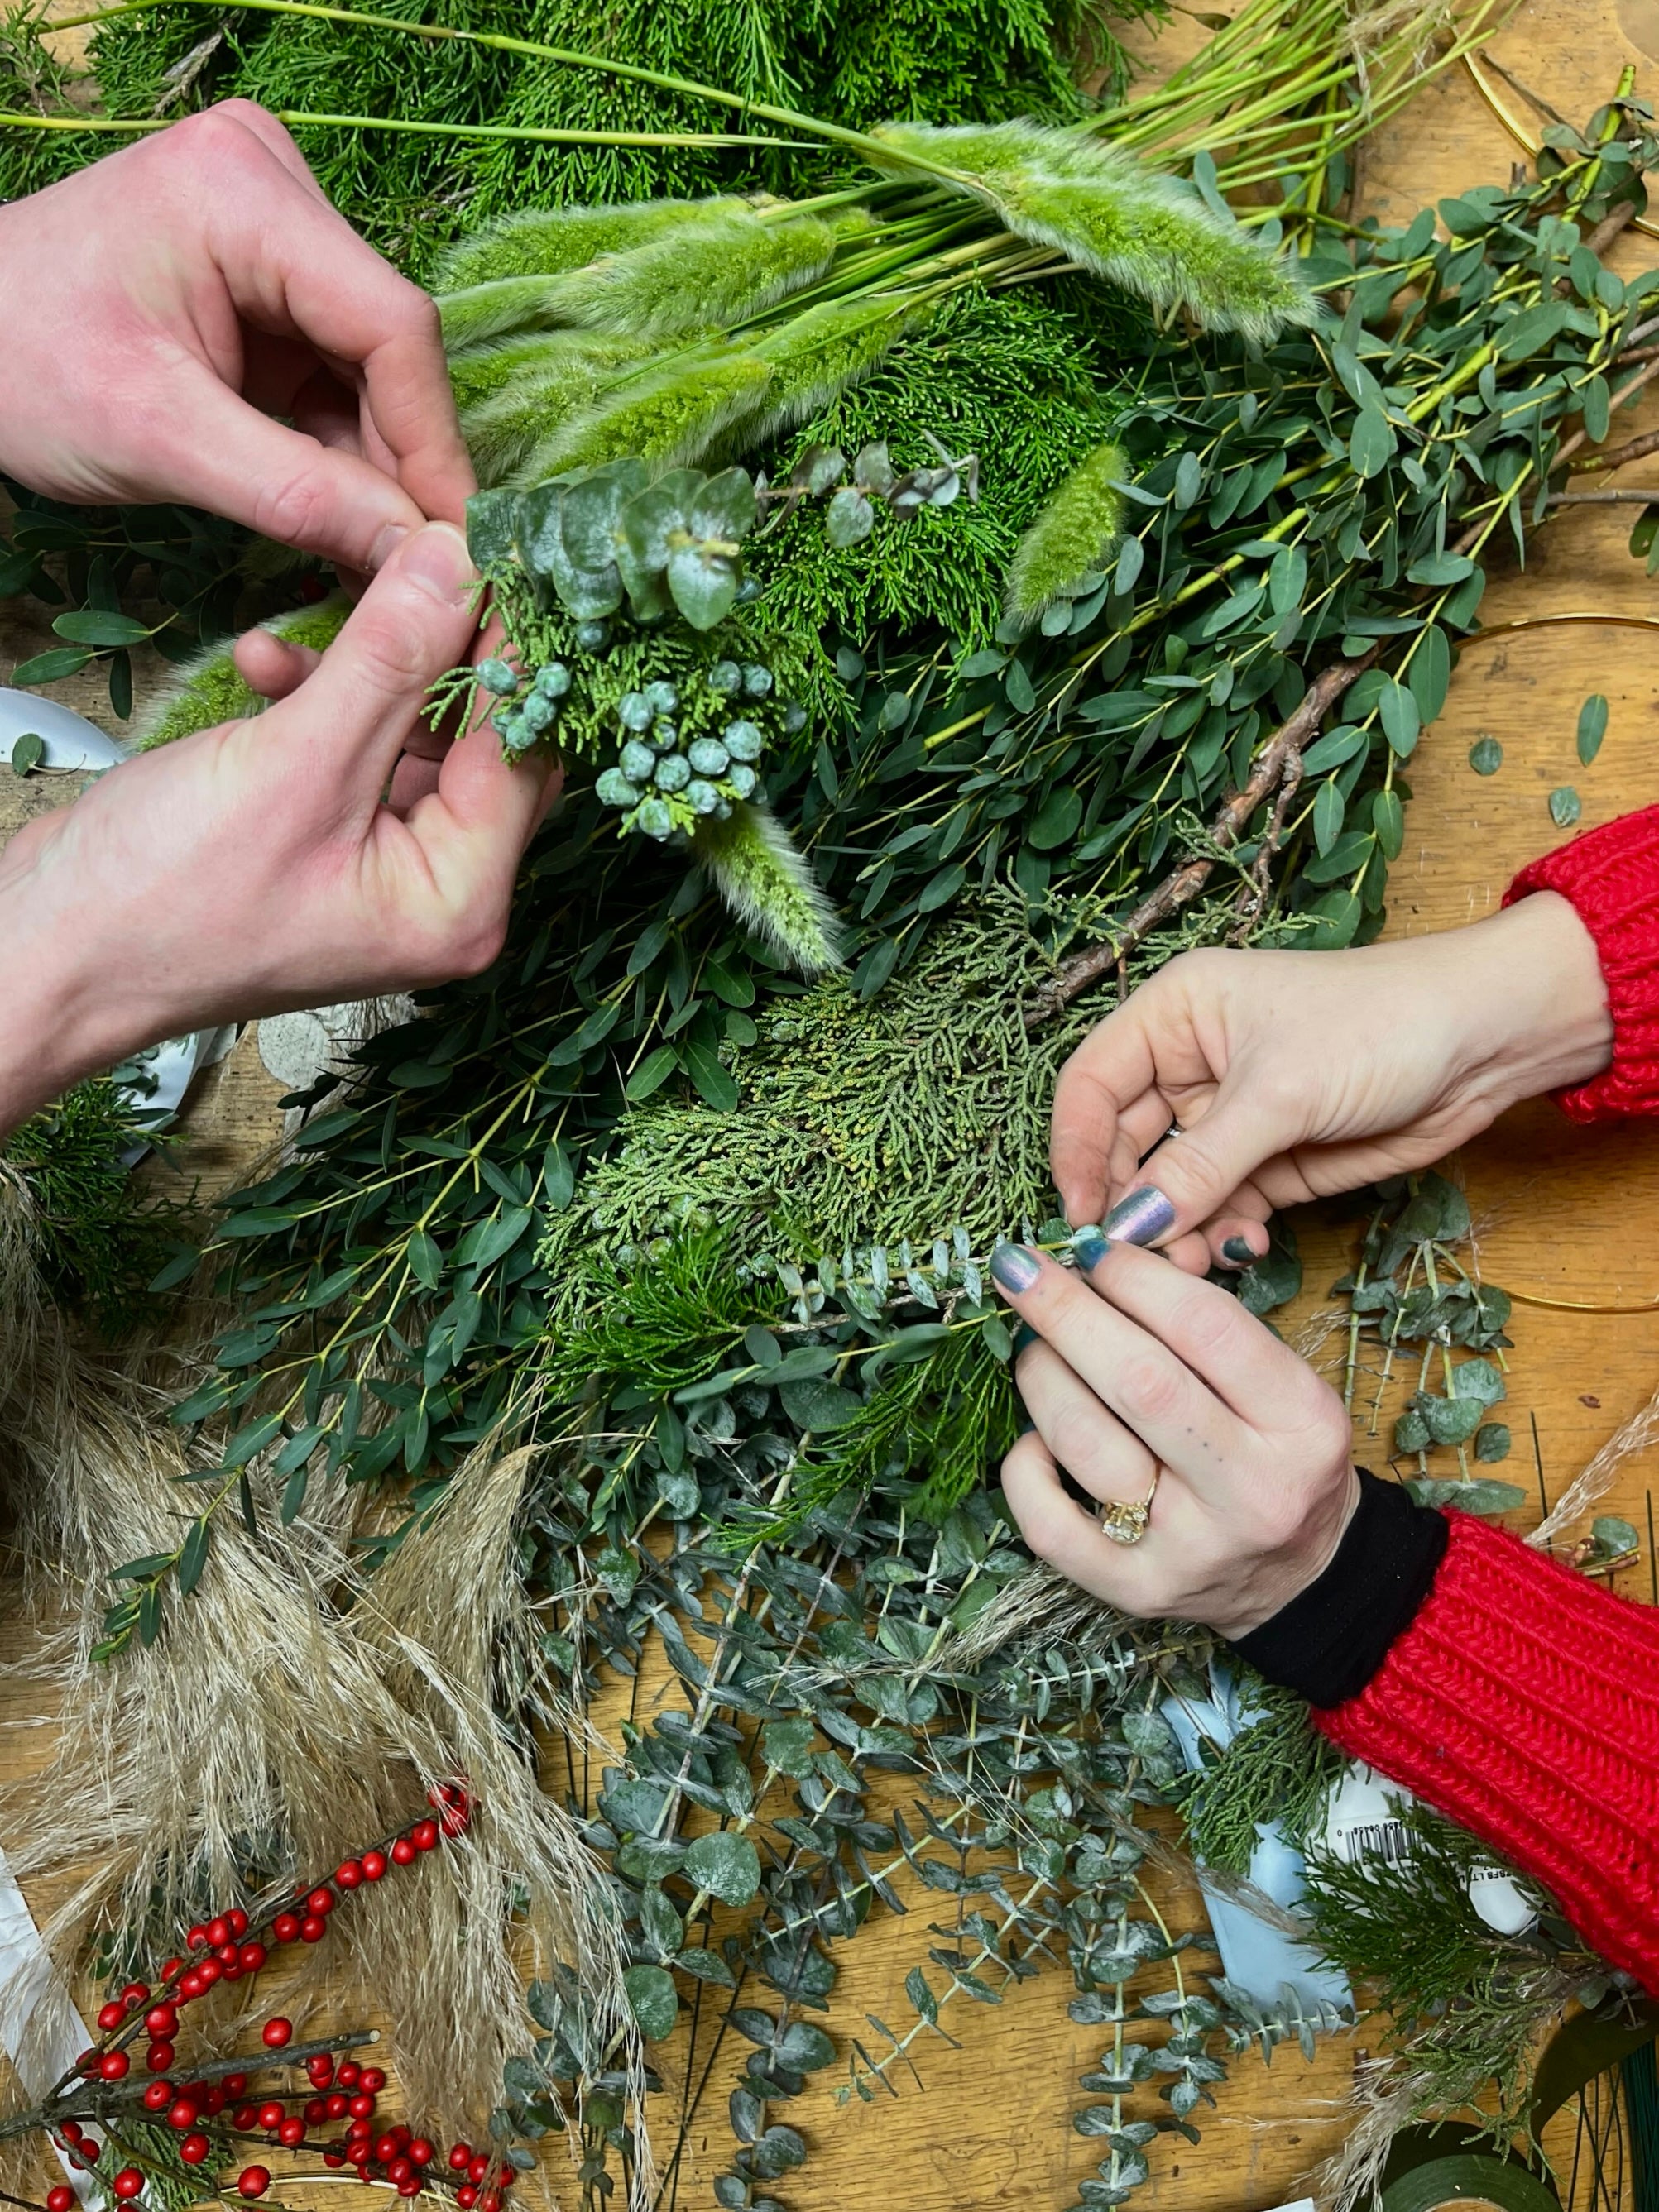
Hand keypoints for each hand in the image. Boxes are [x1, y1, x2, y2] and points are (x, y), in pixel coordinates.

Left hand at [0, 101, 473, 573]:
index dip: (432, 441)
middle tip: (417, 569)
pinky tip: (345, 515)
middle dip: (400, 460)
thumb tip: (416, 556)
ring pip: (371, 366)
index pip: (389, 324)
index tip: (456, 544)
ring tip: (377, 554)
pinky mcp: (270, 275)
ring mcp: (276, 226)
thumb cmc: (22, 367)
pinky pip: (336, 370)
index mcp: (241, 192)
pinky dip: (342, 448)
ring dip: (376, 463)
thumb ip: (296, 496)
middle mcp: (274, 185)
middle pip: (386, 344)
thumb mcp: (160, 439)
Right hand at [0, 524, 558, 1134]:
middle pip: (482, 743)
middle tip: (409, 561)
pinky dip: (316, 703)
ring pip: (412, 737)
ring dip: (363, 674)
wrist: (49, 951)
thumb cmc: (167, 893)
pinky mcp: (327, 841)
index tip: (488, 551)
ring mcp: (382, 870)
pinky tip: (260, 663)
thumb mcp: (294, 764)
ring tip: (294, 637)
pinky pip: (353, 752)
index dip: (510, 651)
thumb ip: (388, 660)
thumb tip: (461, 563)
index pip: (524, 753)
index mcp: (459, 901)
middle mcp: (439, 893)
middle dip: (439, 653)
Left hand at [989, 1237, 1358, 1636]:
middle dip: (1066, 1312)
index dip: (1134, 1276)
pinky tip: (1034, 1439)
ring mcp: (1192, 1549)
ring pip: (1085, 1445)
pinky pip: (1050, 1526)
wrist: (1304, 1576)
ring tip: (1034, 1348)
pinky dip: (1024, 1469)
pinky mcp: (1138, 1592)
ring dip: (1042, 1378)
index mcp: (1302, 1424)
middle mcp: (1252, 1491)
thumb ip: (1207, 1330)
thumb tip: (1101, 1262)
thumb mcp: (1282, 1388)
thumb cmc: (1278, 1456)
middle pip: (1139, 1381)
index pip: (1206, 1327)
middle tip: (1021, 1269)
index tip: (1092, 1249)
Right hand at [1050, 892, 1613, 1274]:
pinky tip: (1244, 1249)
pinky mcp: (1270, 1160)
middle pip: (1126, 1144)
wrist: (1484, 1042)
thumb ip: (1199, 1165)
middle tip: (1136, 1262)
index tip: (1081, 1215)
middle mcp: (1190, 1064)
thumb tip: (1128, 1228)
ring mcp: (1230, 1117)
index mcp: (1174, 1014)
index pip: (1092, 1084)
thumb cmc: (1378, 1026)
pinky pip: (1222, 1207)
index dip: (1077, 1149)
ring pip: (1172, 1186)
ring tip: (1195, 1264)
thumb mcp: (1279, 1093)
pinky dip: (1223, 1234)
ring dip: (1177, 1230)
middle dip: (1132, 1203)